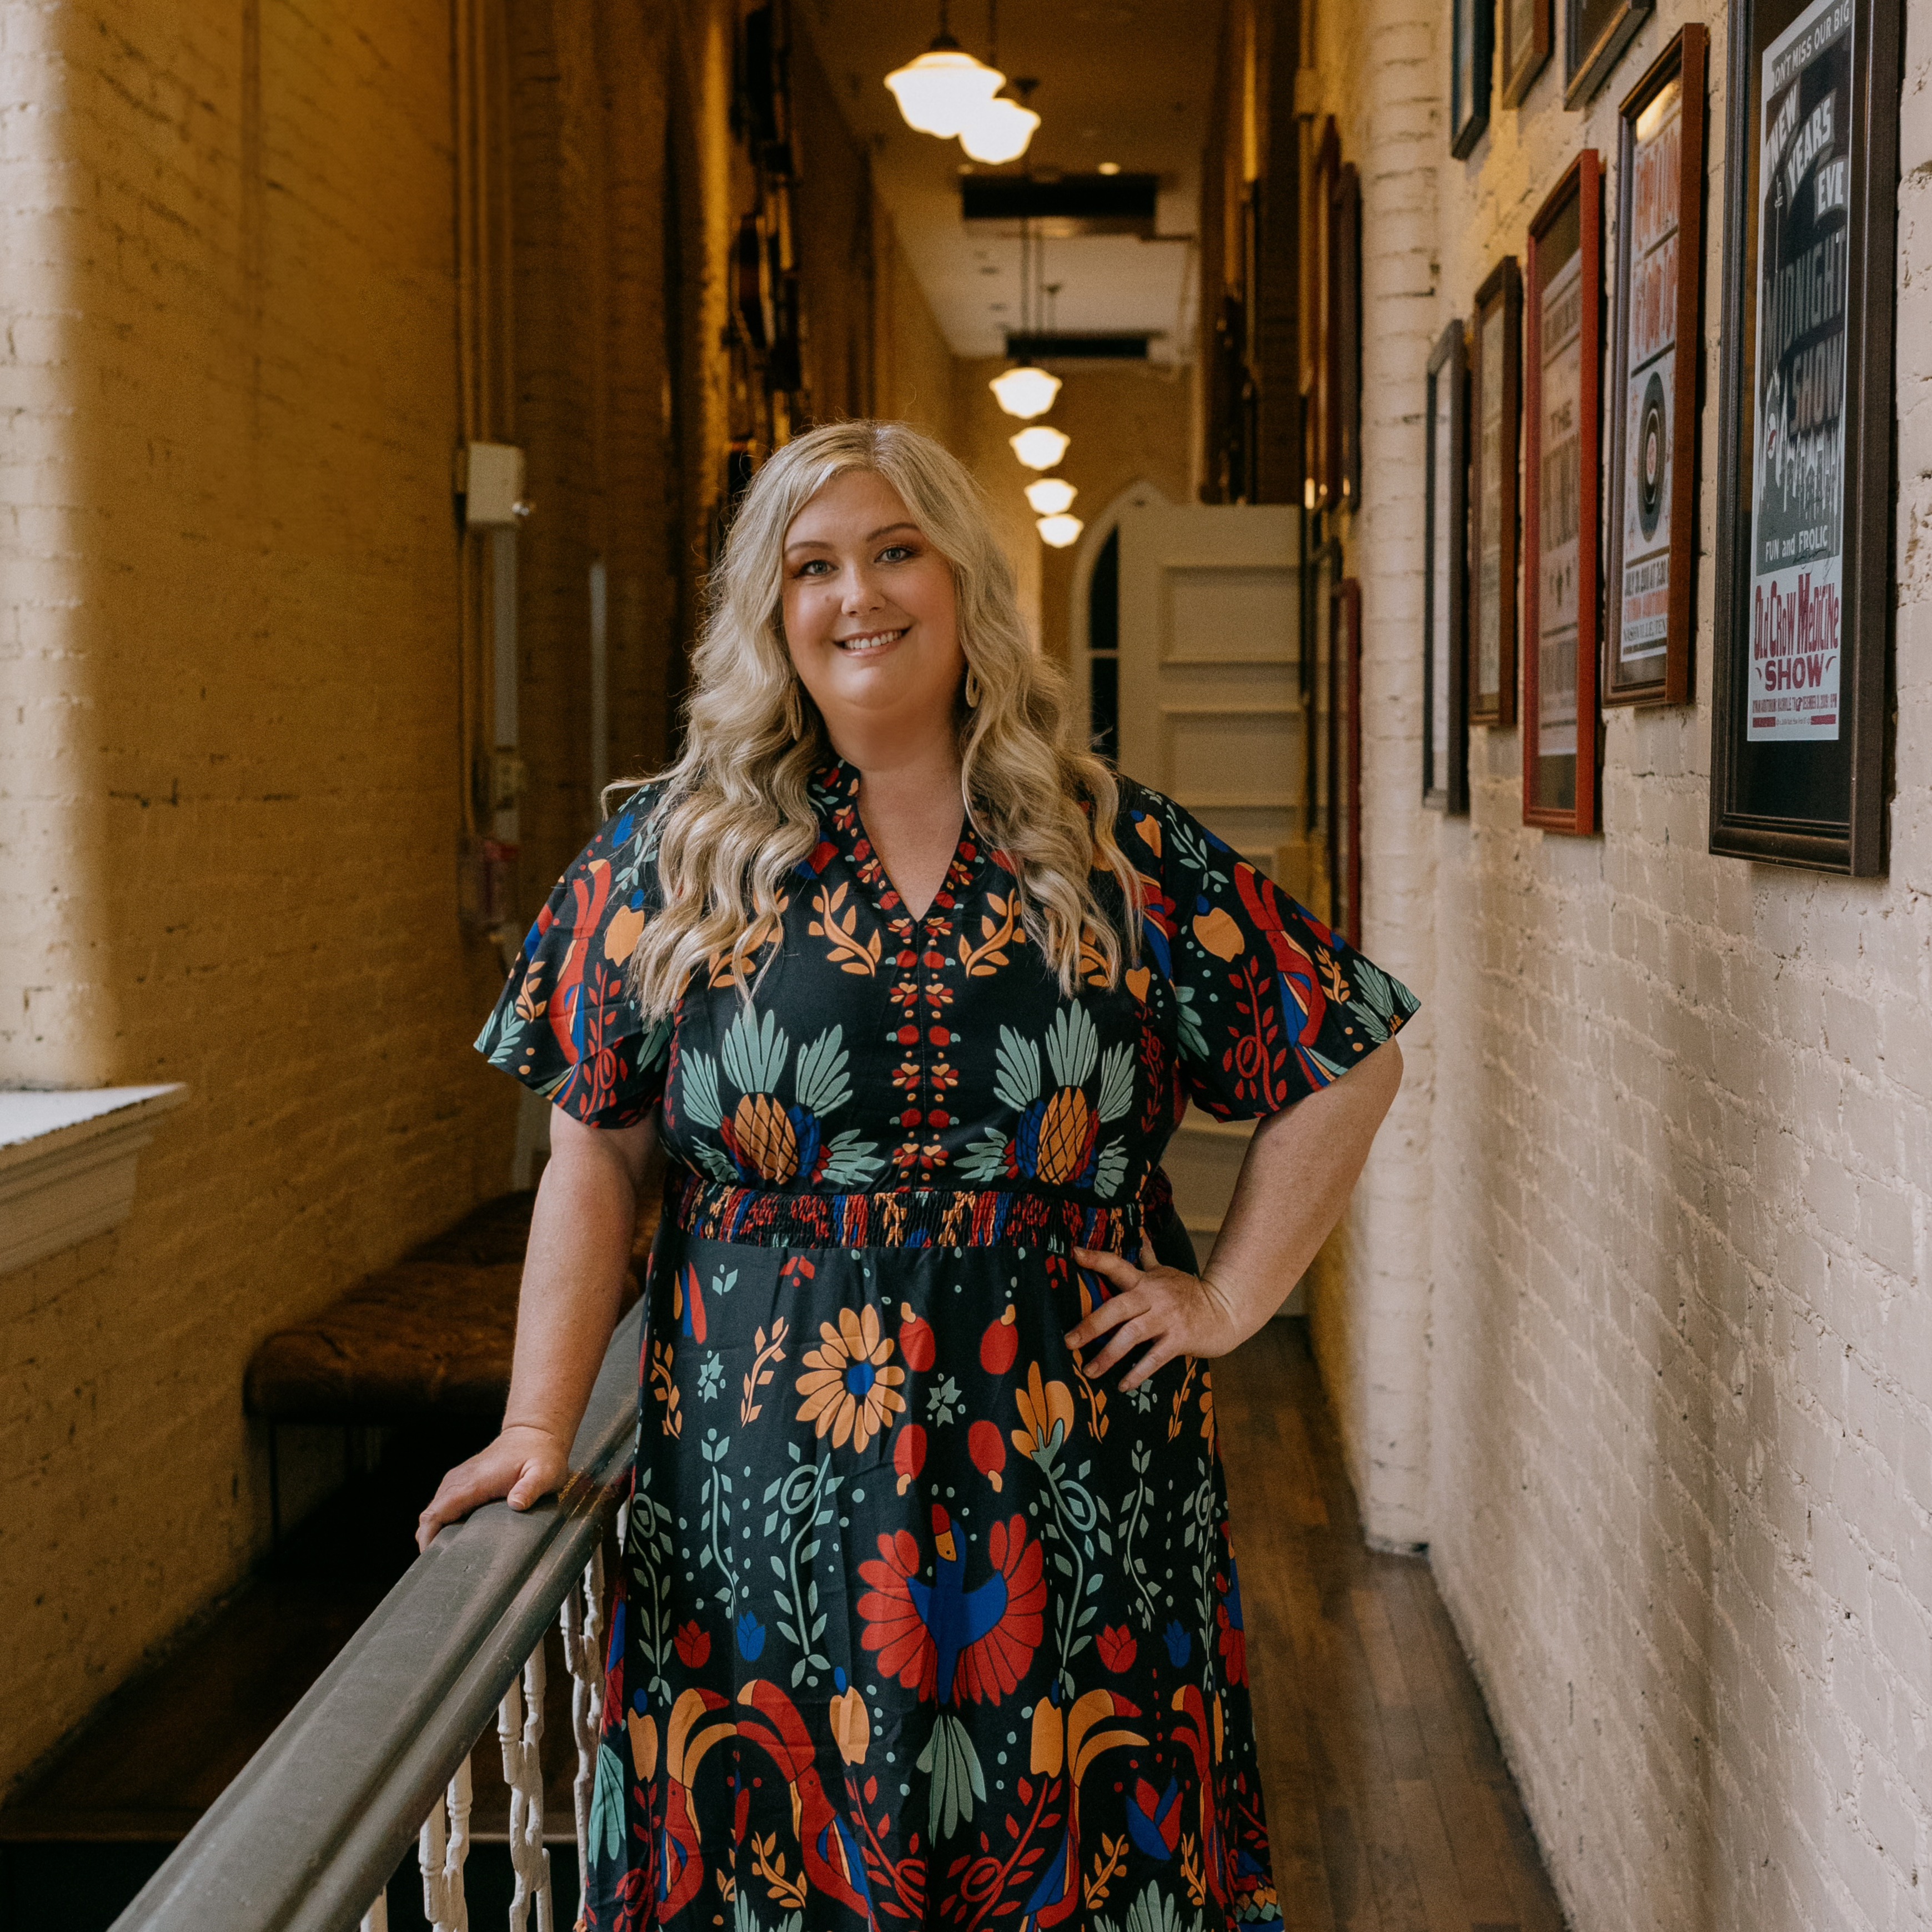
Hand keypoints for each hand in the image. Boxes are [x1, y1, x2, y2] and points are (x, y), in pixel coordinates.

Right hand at [416, 1423, 571, 1552]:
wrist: (533, 1432)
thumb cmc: (540, 1454)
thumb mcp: (543, 1472)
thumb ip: (531, 1488)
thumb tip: (516, 1504)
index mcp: (472, 1482)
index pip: (436, 1513)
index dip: (428, 1539)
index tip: (433, 1561)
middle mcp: (459, 1480)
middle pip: (429, 1516)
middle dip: (429, 1542)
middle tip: (444, 1569)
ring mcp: (458, 1479)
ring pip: (434, 1511)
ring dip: (435, 1533)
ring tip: (449, 1560)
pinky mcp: (463, 1481)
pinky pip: (443, 1505)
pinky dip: (442, 1523)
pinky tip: (455, 1540)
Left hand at [1066, 1242, 1245, 1391]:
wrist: (1225, 1310)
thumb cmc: (1189, 1294)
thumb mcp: (1168, 1274)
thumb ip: (1149, 1260)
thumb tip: (1141, 1238)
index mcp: (1146, 1281)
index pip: (1117, 1266)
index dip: (1097, 1259)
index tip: (1075, 1253)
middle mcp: (1153, 1297)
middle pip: (1117, 1308)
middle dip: (1092, 1325)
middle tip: (1069, 1341)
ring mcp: (1167, 1319)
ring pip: (1132, 1336)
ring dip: (1108, 1355)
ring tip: (1090, 1371)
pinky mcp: (1180, 1339)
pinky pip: (1154, 1358)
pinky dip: (1137, 1373)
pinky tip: (1122, 1385)